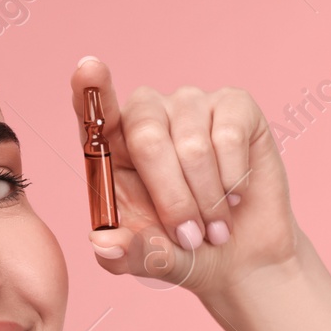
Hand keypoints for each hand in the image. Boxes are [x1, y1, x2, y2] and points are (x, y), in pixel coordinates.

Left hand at [72, 56, 301, 298]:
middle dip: (173, 199)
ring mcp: (190, 106)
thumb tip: (103, 243)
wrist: (242, 257)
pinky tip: (235, 193)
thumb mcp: (150, 261)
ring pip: (192, 145)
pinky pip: (229, 135)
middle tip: (190, 236)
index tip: (88, 69)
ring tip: (215, 224)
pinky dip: (233, 178)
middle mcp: (147, 118)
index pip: (93, 112)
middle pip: (147, 137)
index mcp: (112, 150)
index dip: (90, 90)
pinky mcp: (234, 105)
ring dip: (207, 199)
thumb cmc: (184, 252)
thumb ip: (124, 255)